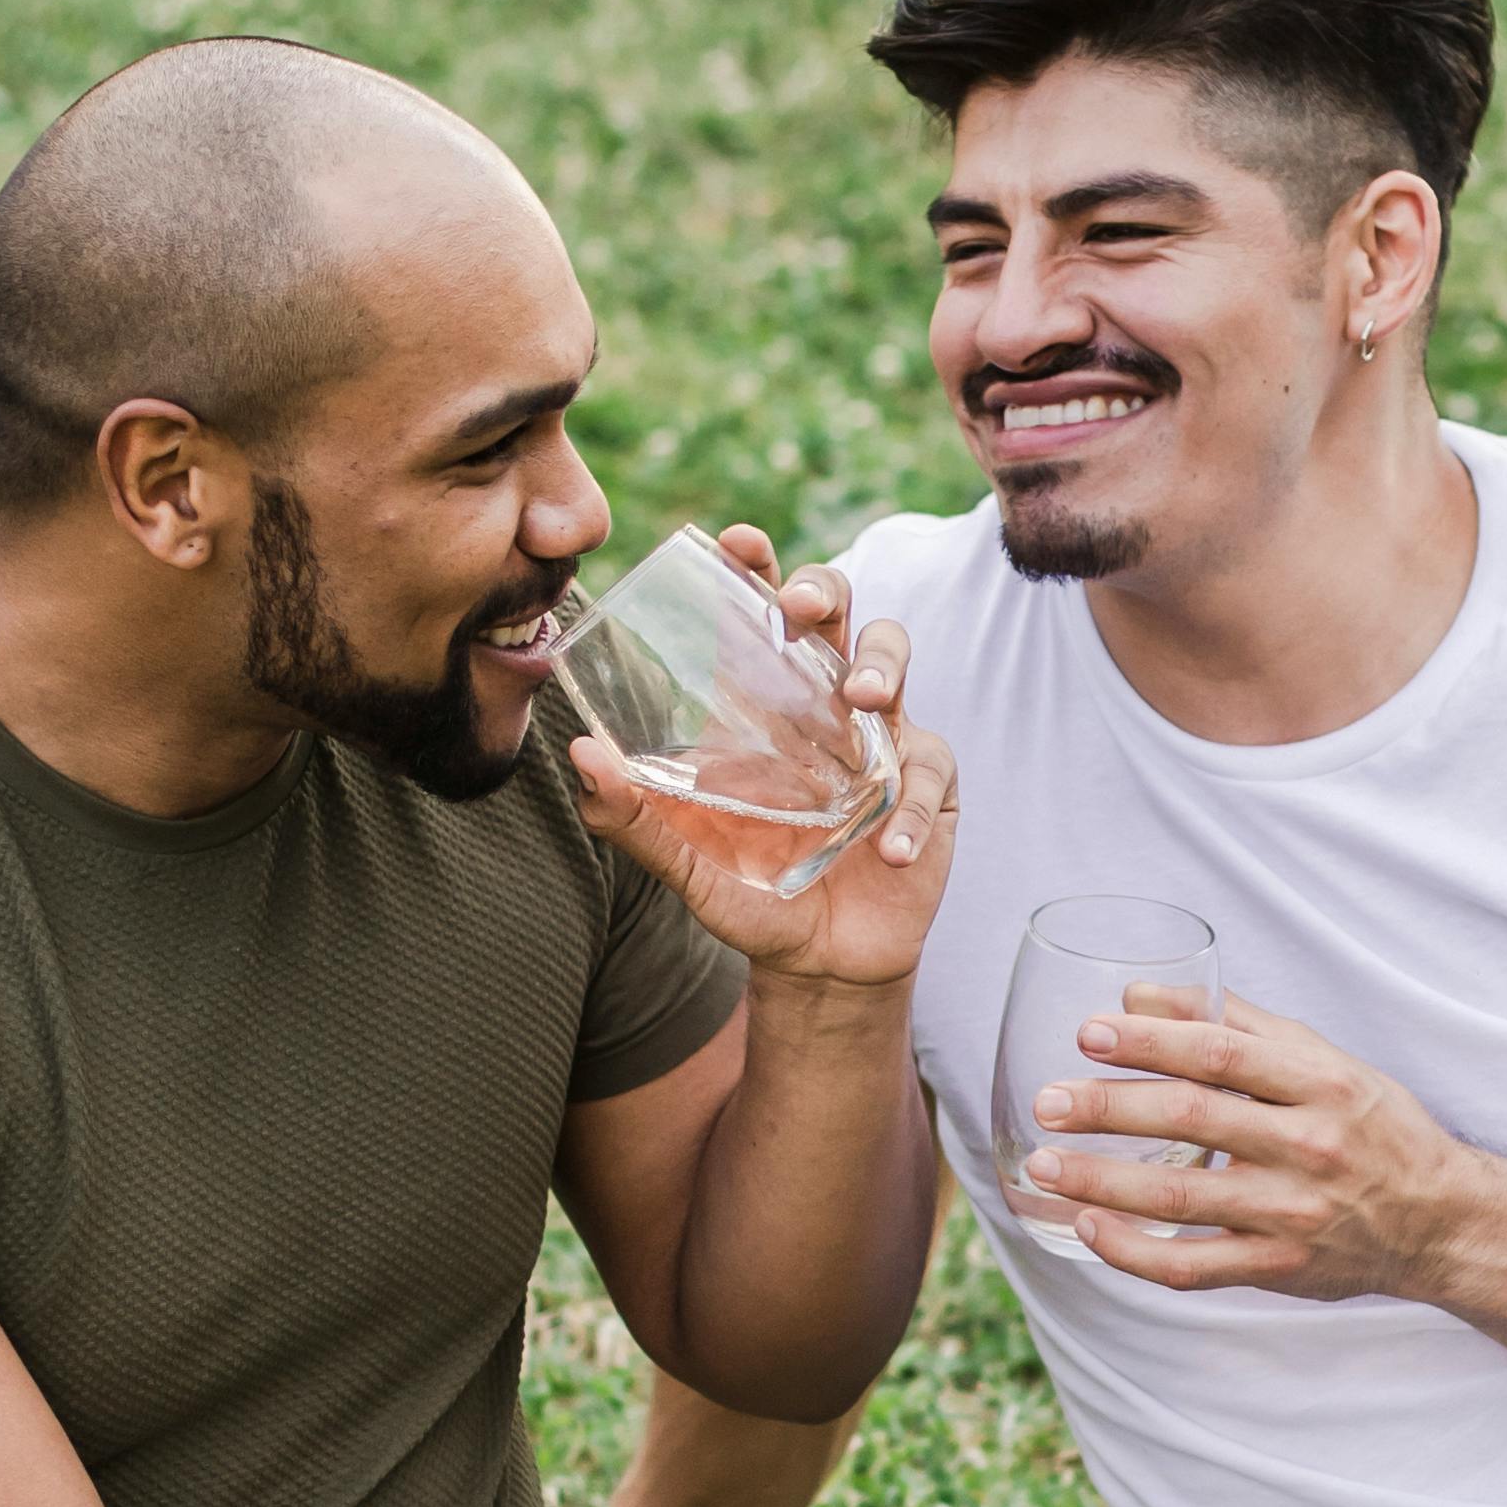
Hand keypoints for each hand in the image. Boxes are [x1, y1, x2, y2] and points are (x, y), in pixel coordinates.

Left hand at [567, 524, 956, 995]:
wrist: (820, 963)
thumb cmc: (752, 896)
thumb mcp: (686, 862)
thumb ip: (633, 817)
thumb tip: (580, 758)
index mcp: (763, 704)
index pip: (762, 613)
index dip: (757, 568)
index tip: (739, 542)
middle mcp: (824, 704)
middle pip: (835, 611)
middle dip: (821, 591)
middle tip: (797, 609)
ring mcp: (880, 738)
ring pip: (895, 658)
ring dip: (880, 667)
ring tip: (863, 700)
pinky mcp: (924, 785)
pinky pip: (926, 772)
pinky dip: (908, 810)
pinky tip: (886, 849)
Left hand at [1027, 993, 1480, 1298]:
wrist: (1441, 1221)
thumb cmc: (1371, 1128)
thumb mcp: (1322, 1060)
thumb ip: (1235, 1025)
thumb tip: (1137, 994)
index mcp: (1320, 1083)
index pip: (1223, 1053)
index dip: (1152, 1040)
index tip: (1090, 1032)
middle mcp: (1309, 1146)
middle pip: (1194, 1120)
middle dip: (1111, 1108)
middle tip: (1049, 1101)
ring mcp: (1293, 1213)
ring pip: (1182, 1198)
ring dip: (1102, 1182)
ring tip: (1043, 1165)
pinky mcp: (1281, 1269)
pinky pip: (1193, 1268)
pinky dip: (1134, 1252)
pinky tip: (1089, 1228)